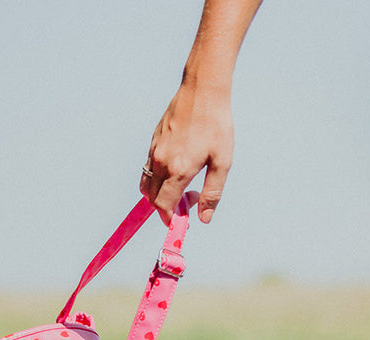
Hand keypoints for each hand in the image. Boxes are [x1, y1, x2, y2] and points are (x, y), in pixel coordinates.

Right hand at [140, 79, 233, 225]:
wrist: (203, 89)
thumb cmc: (216, 124)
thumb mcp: (223, 161)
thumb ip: (212, 193)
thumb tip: (204, 218)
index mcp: (179, 169)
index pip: (164, 206)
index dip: (171, 219)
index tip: (182, 221)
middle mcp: (162, 163)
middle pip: (153, 199)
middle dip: (166, 208)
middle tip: (187, 202)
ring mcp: (154, 152)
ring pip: (147, 185)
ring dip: (159, 195)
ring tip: (179, 187)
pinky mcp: (153, 142)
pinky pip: (147, 169)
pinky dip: (156, 179)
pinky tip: (175, 169)